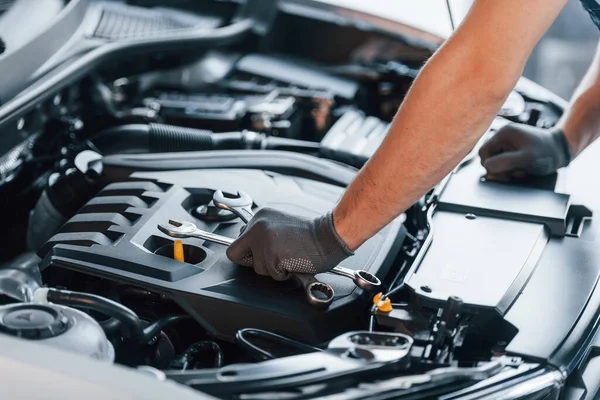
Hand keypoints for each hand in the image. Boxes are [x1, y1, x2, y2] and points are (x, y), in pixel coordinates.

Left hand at [226, 208, 353, 280]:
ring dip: (272, 268)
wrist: (329, 235)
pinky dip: (283, 274)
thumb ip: (264, 233)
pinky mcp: (272, 256)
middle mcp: (258, 226)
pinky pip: (271, 275)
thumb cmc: (313, 233)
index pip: (238, 240)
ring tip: (289, 258)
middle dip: (252, 261)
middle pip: (235, 253)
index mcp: (260, 217)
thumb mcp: (282, 224)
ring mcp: (263, 241)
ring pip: (256, 268)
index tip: (262, 253)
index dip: (250, 251)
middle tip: (272, 259)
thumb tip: (253, 248)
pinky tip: (293, 262)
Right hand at [478, 123, 571, 177]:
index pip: (483, 152)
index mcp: (503, 133)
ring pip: (497, 162)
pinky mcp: (512, 149)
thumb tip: (487, 167)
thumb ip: (504, 162)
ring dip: (507, 170)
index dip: (489, 165)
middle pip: (489, 158)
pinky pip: (504, 162)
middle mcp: (503, 136)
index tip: (503, 174)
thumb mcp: (525, 159)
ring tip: (522, 170)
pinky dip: (512, 169)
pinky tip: (522, 169)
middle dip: (500, 169)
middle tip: (515, 173)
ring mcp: (508, 143)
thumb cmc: (547, 153)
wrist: (562, 150)